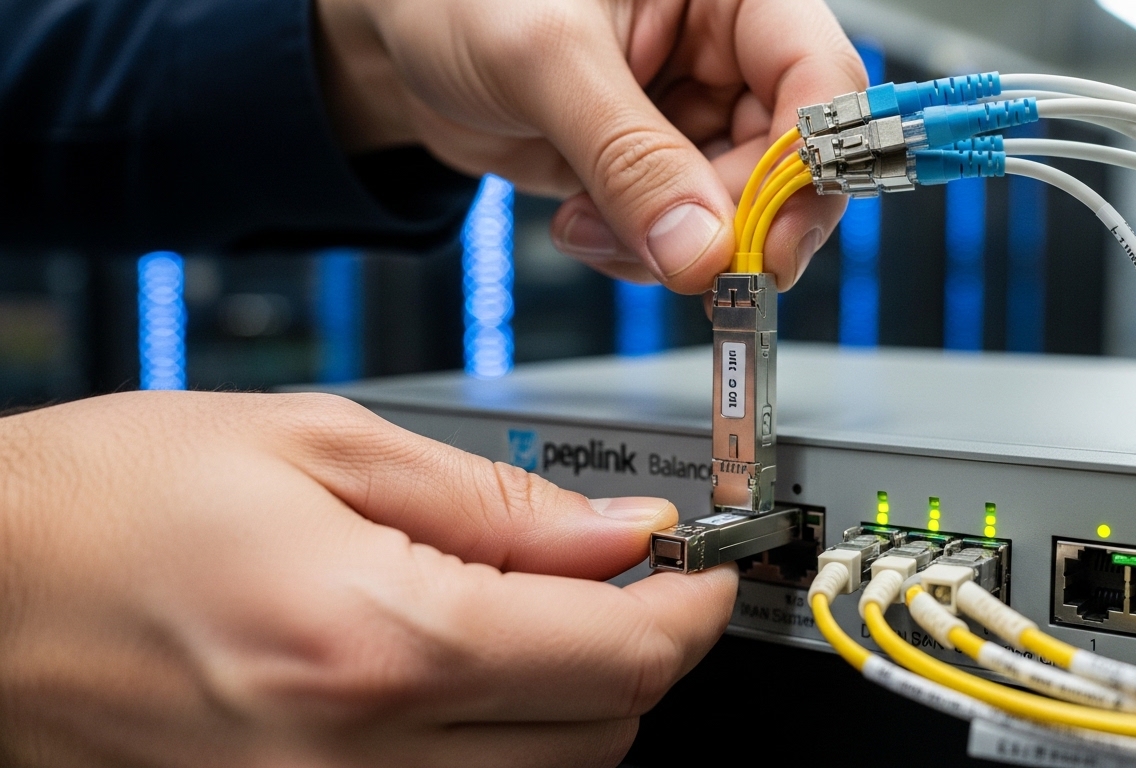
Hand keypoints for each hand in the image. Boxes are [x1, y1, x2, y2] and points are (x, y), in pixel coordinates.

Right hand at [0, 392, 735, 765]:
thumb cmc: (112, 502)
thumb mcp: (319, 446)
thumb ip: (492, 501)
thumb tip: (616, 534)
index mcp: (378, 642)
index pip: (617, 656)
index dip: (691, 606)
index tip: (702, 567)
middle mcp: (358, 759)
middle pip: (602, 735)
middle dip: (637, 648)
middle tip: (609, 572)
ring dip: (573, 703)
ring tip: (525, 615)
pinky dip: (498, 748)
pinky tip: (463, 678)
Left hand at [315, 0, 865, 290]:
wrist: (393, 38)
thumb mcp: (545, 59)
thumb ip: (628, 155)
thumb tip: (701, 248)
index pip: (819, 79)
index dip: (808, 168)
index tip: (766, 242)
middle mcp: (725, 49)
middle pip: (790, 160)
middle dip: (732, 223)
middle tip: (685, 263)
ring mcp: (690, 111)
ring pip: (735, 210)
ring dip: (671, 244)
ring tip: (590, 223)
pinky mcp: (652, 163)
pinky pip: (680, 231)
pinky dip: (638, 251)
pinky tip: (581, 223)